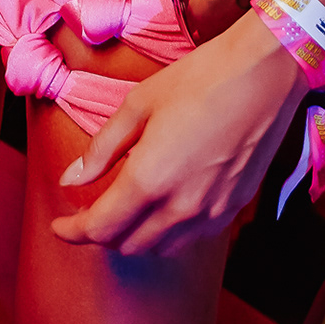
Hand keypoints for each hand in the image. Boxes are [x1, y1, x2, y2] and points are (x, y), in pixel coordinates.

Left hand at [52, 20, 302, 255]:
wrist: (265, 75)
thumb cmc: (200, 79)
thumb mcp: (140, 104)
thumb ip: (102, 148)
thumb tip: (71, 179)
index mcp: (150, 180)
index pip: (100, 228)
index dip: (73, 232)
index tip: (58, 225)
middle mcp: (180, 208)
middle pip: (126, 244)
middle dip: (101, 233)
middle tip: (90, 210)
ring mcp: (209, 213)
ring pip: (159, 248)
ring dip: (134, 237)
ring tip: (124, 209)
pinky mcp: (232, 210)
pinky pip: (189, 240)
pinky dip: (166, 234)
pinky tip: (163, 207)